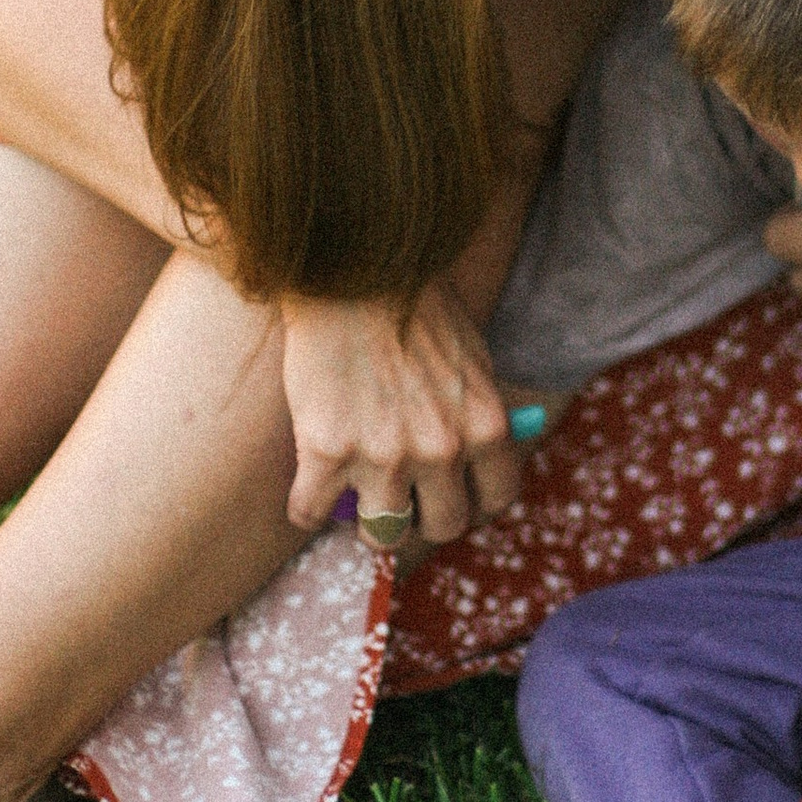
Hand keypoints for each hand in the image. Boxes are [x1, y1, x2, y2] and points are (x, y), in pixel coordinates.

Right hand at [280, 287, 519, 544]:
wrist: (351, 267)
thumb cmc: (414, 303)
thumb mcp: (473, 358)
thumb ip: (479, 412)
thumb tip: (484, 454)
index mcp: (485, 427)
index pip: (495, 501)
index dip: (472, 502)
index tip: (452, 496)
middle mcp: (441, 451)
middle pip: (442, 525)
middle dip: (422, 515)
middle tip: (401, 498)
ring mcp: (383, 457)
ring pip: (383, 534)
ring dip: (369, 521)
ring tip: (355, 498)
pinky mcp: (325, 453)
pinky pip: (310, 512)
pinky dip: (307, 508)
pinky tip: (308, 489)